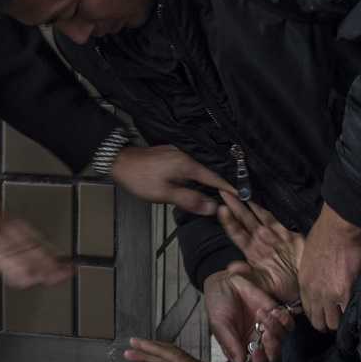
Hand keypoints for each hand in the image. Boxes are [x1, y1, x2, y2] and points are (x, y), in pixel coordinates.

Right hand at [0, 180, 70, 288]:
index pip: (22, 230)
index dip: (41, 245)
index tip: (58, 258)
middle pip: (26, 239)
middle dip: (48, 257)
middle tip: (67, 272)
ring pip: (17, 248)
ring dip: (37, 264)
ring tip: (53, 279)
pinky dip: (14, 267)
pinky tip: (24, 279)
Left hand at [111, 145, 232, 215]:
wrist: (118, 161)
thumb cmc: (140, 178)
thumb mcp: (164, 193)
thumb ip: (189, 200)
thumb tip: (213, 208)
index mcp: (187, 165)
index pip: (214, 178)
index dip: (228, 188)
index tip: (242, 196)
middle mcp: (185, 156)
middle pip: (209, 172)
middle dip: (220, 184)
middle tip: (232, 198)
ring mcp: (177, 154)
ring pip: (199, 169)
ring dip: (208, 180)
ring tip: (218, 193)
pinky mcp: (169, 155)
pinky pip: (190, 166)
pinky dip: (197, 176)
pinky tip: (196, 183)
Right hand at [203, 269, 294, 361]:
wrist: (226, 281)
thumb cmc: (219, 304)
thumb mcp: (219, 325)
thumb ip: (230, 344)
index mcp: (242, 350)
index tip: (255, 353)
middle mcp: (256, 344)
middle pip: (272, 360)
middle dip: (271, 351)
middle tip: (264, 337)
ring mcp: (268, 330)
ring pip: (282, 344)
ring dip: (274, 331)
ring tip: (261, 316)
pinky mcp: (277, 316)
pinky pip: (288, 325)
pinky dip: (282, 319)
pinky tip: (268, 310)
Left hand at [214, 192, 303, 301]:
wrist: (304, 288)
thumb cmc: (281, 288)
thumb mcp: (263, 285)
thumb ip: (248, 276)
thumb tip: (231, 268)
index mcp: (251, 251)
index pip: (236, 233)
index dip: (228, 221)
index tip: (220, 209)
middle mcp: (259, 240)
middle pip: (244, 219)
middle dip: (234, 205)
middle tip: (223, 189)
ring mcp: (273, 235)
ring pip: (257, 215)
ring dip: (247, 203)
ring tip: (236, 189)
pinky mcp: (287, 234)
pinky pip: (273, 218)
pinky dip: (264, 209)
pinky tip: (256, 198)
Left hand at [297, 203, 360, 331]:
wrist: (339, 227)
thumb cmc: (325, 235)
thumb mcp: (308, 258)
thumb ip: (312, 276)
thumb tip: (320, 284)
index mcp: (304, 283)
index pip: (308, 312)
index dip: (318, 316)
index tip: (327, 315)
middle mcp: (314, 293)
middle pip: (319, 322)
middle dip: (329, 323)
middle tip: (340, 319)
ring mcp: (329, 295)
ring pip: (334, 324)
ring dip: (343, 322)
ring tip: (351, 317)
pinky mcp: (346, 293)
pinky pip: (349, 316)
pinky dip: (354, 317)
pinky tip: (359, 312)